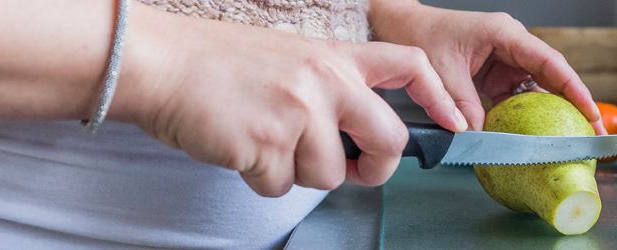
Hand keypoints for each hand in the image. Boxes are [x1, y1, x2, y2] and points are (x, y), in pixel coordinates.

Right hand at [113, 9, 466, 196]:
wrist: (162, 64)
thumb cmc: (218, 63)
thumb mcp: (290, 55)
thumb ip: (329, 86)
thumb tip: (354, 134)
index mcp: (334, 56)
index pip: (409, 64)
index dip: (439, 96)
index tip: (454, 122)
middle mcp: (325, 82)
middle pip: (389, 139)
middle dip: (375, 166)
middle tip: (352, 168)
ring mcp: (298, 114)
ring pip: (328, 174)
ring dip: (298, 171)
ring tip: (264, 141)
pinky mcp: (267, 145)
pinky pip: (280, 186)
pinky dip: (259, 178)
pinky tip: (240, 147)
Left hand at [370, 1, 605, 134]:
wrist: (403, 29)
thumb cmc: (422, 36)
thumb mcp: (442, 72)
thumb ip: (462, 104)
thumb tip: (478, 135)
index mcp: (505, 34)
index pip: (548, 62)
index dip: (573, 88)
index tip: (590, 112)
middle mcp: (512, 46)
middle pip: (552, 77)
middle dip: (573, 105)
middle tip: (591, 133)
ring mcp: (506, 61)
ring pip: (538, 90)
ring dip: (551, 115)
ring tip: (568, 140)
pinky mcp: (497, 76)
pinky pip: (518, 99)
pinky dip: (524, 118)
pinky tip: (532, 138)